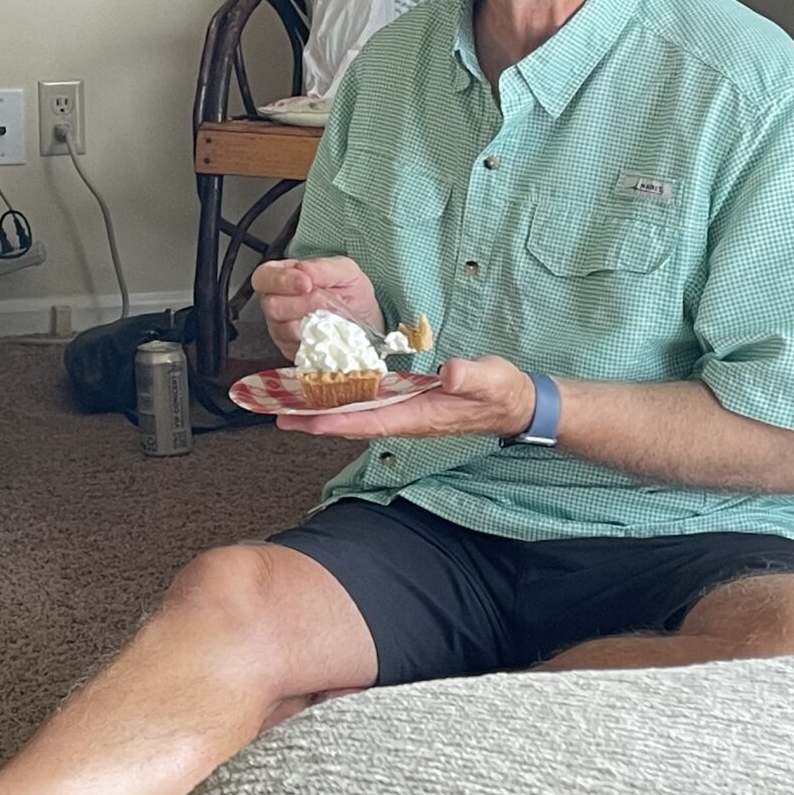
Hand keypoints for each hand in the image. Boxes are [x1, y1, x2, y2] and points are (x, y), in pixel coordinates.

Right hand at [251, 257, 382, 360]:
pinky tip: (328, 334)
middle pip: (270, 305)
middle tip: (323, 302)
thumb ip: (324, 268)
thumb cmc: (350, 292)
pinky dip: (315, 341)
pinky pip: (296, 349)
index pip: (264, 276)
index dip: (282, 280)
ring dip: (310, 323)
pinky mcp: (291, 350)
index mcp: (284, 276)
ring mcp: (281, 329)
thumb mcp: (345, 272)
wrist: (364, 321)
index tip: (306, 284)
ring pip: (283, 329)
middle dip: (299, 304)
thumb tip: (304, 272)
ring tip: (330, 318)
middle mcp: (276, 302)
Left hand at [275, 354, 537, 440]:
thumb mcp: (491, 379)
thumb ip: (470, 375)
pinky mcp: (407, 404)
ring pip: (356, 416)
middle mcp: (406, 418)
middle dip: (315, 419)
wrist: (515, 404)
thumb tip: (447, 372)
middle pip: (352, 423)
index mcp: (420, 415)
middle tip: (278, 413)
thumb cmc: (502, 392)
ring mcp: (405, 413)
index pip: (369, 421)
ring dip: (323, 411)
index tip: (304, 419)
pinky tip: (324, 394)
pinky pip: (367, 407)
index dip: (335, 421)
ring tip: (288, 404)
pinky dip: (342, 402)